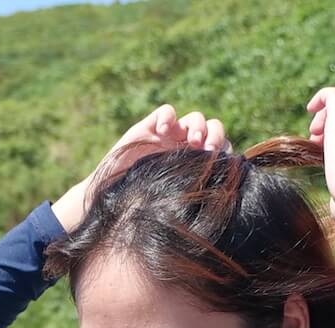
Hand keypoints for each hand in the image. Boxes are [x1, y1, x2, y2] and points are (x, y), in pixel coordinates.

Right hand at [53, 104, 231, 230]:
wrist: (108, 204)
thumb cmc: (140, 209)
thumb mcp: (174, 202)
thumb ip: (195, 192)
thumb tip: (227, 196)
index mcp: (196, 164)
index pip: (220, 147)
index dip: (225, 149)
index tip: (223, 162)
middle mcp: (184, 148)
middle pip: (211, 128)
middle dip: (214, 135)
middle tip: (208, 150)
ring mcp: (167, 137)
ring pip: (193, 118)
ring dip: (197, 126)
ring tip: (192, 141)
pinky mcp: (147, 129)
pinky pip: (165, 112)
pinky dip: (168, 117)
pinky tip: (164, 131)